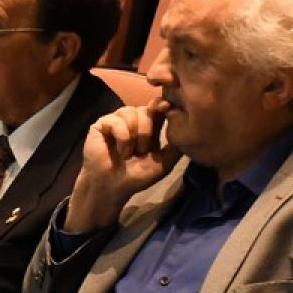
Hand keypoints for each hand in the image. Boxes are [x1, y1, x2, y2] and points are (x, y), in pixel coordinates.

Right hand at [64, 102, 180, 231]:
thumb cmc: (136, 177)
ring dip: (134, 136)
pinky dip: (122, 137)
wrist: (113, 187)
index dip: (162, 105)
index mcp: (149, 127)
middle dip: (147, 132)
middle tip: (142, 152)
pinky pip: (116, 121)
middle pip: (146, 110)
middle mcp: (133, 120)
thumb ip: (175, 148)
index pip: (157, 108)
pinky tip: (120, 151)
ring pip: (131, 112)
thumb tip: (191, 133)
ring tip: (129, 153)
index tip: (166, 107)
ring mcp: (116, 121)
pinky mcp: (102, 124)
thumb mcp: (163, 164)